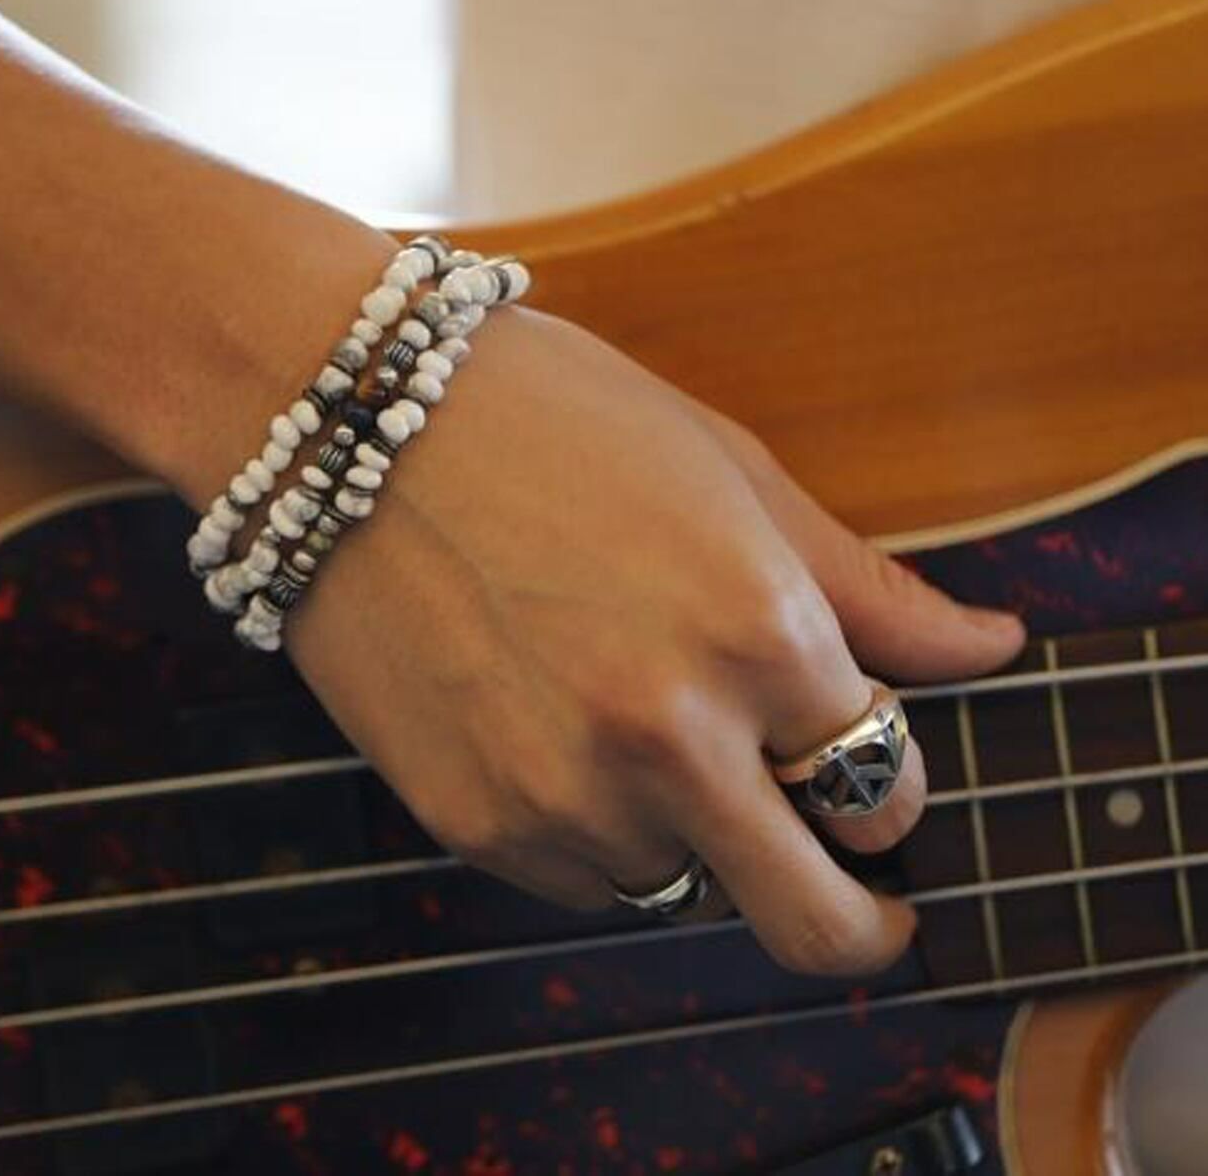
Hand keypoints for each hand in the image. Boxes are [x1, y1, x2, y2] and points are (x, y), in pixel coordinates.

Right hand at [288, 307, 1023, 973]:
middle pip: (817, 922)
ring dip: (698, 838)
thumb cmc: (549, 418)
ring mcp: (562, 793)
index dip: (888, 778)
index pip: (888, 783)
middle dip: (858, 918)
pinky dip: (600, 834)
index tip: (865, 765)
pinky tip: (563, 733)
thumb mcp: (729, 471)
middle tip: (858, 896)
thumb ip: (870, 588)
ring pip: (686, 889)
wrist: (351, 425)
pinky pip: (583, 880)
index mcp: (758, 633)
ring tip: (642, 729)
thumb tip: (988, 646)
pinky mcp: (474, 823)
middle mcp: (667, 736)